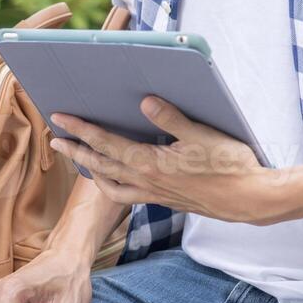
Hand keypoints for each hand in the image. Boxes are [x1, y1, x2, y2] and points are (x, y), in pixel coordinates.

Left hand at [49, 97, 278, 223]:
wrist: (248, 200)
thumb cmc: (230, 165)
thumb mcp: (203, 135)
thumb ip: (171, 118)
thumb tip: (144, 101)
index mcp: (151, 163)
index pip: (105, 143)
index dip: (80, 129)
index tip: (60, 118)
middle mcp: (145, 181)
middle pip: (99, 164)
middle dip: (74, 150)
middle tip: (54, 139)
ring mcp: (152, 193)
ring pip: (109, 183)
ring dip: (90, 169)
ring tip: (77, 158)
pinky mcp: (162, 200)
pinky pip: (125, 194)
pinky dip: (111, 184)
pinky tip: (112, 176)